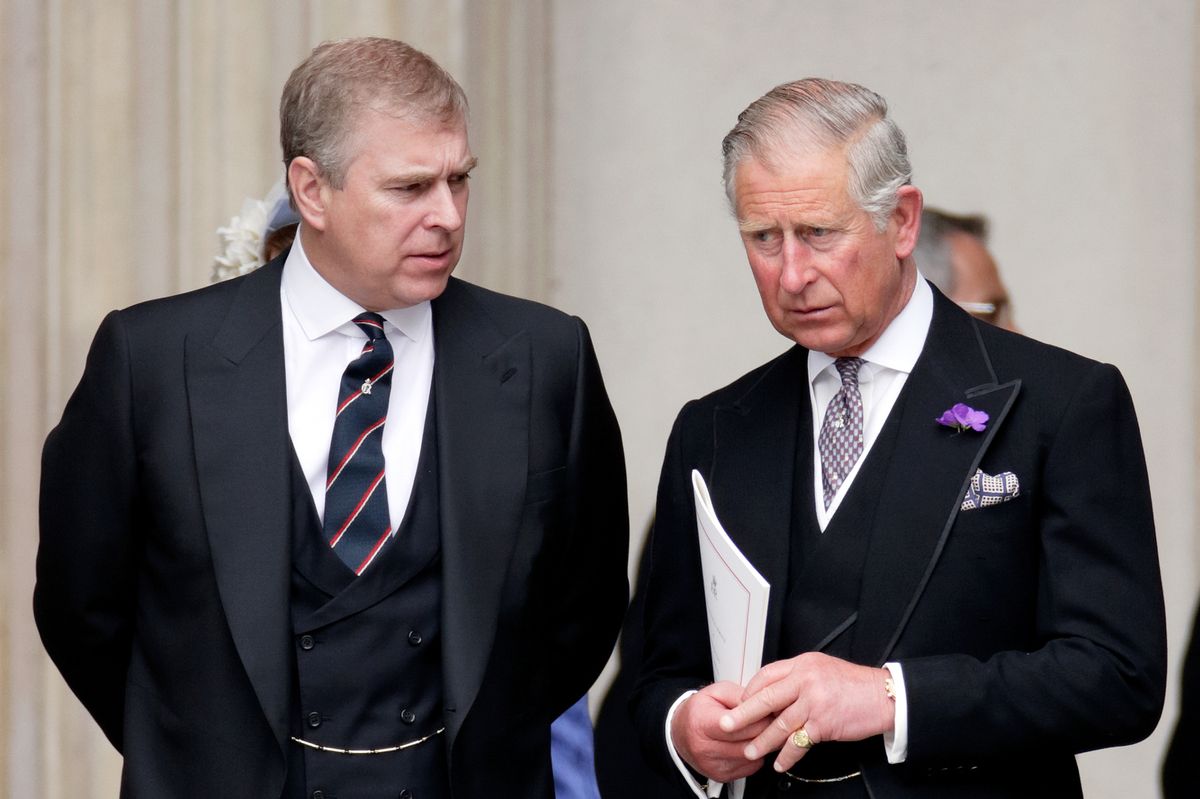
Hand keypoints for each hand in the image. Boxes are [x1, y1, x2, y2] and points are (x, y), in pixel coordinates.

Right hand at [671, 681, 772, 782]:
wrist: (681, 732)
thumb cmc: (700, 710)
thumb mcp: (717, 692)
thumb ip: (740, 696)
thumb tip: (764, 706)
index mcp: (701, 723)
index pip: (737, 725)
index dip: (758, 717)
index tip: (770, 710)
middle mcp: (704, 748)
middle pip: (747, 743)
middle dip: (766, 731)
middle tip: (774, 720)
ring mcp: (712, 765)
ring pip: (752, 757)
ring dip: (762, 744)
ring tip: (764, 731)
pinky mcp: (721, 776)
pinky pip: (750, 767)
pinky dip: (756, 755)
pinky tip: (752, 743)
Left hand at [717, 653, 894, 773]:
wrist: (882, 696)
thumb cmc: (854, 684)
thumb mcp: (822, 669)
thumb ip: (799, 677)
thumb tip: (773, 691)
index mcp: (803, 664)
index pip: (766, 675)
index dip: (750, 691)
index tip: (741, 703)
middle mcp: (806, 680)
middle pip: (765, 698)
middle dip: (742, 714)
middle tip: (726, 725)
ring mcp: (814, 702)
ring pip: (779, 724)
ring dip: (763, 741)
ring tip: (751, 750)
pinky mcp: (824, 723)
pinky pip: (799, 742)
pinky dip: (788, 755)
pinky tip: (780, 762)